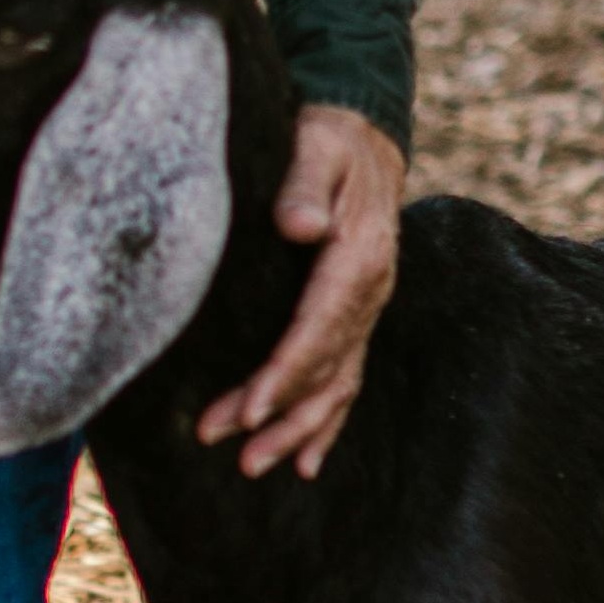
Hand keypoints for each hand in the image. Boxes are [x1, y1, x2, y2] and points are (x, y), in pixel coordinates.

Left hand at [195, 104, 405, 481]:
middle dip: (279, 414)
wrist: (362, 137)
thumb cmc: (327, 139)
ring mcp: (367, 308)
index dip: (285, 373)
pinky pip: (346, 377)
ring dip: (297, 429)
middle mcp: (371, 291)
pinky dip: (327, 422)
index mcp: (361, 256)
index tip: (248, 409)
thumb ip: (304, 182)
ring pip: (337, 384)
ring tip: (253, 465)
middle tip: (232, 450)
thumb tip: (299, 226)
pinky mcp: (355, 315)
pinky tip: (304, 460)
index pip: (321, 327)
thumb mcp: (316, 143)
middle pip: (326, 368)